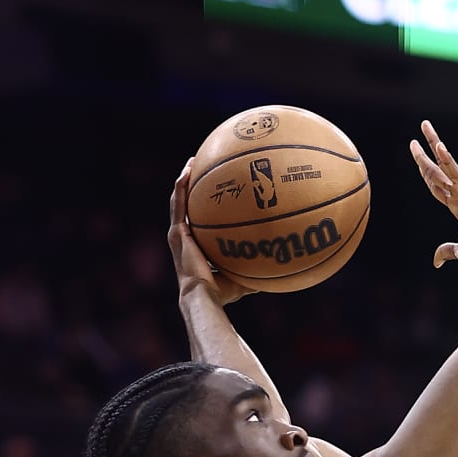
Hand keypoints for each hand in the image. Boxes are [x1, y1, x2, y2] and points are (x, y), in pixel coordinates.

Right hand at [169, 159, 252, 305]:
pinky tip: (188, 171)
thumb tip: (280, 264)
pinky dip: (181, 186)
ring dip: (184, 180)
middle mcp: (184, 237)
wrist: (204, 295)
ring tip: (192, 162)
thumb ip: (256, 267)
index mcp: (196, 245)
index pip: (198, 220)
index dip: (202, 205)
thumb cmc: (224, 291)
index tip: (211, 191)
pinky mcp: (177, 232)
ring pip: (179, 200)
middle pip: (186, 205)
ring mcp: (178, 234)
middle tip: (200, 168)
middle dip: (192, 186)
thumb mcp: (243, 275)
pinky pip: (179, 204)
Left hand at [408, 120, 457, 268]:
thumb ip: (447, 251)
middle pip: (437, 172)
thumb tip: (435, 261)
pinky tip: (439, 147)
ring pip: (445, 165)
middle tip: (413, 141)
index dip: (425, 174)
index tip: (417, 160)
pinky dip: (447, 160)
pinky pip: (457, 172)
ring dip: (433, 145)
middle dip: (424, 156)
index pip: (436, 187)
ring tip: (424, 127)